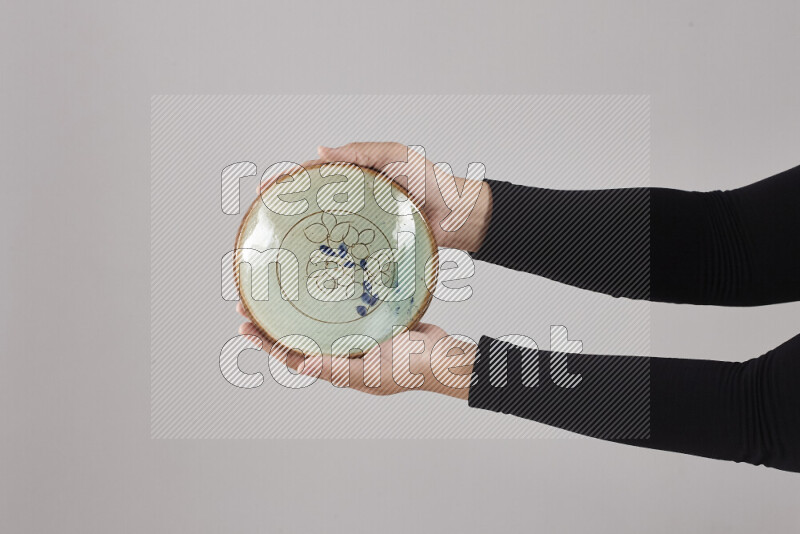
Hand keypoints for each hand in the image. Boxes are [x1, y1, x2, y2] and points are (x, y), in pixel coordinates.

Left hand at [236, 302, 474, 399]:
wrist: (443, 354)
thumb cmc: (410, 368)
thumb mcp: (373, 374)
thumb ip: (338, 370)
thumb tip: (301, 366)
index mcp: (338, 367)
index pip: (293, 355)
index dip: (267, 343)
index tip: (244, 327)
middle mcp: (342, 350)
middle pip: (298, 335)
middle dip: (271, 321)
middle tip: (246, 300)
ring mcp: (356, 332)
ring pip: (316, 318)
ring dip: (293, 306)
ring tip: (273, 288)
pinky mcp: (370, 316)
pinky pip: (341, 305)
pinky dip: (325, 294)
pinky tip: (316, 279)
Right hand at [260, 142, 492, 251]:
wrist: (460, 216)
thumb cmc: (433, 182)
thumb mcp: (397, 156)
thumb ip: (362, 152)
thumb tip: (320, 151)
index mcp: (357, 178)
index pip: (315, 176)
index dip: (287, 181)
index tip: (264, 189)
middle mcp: (356, 203)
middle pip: (314, 206)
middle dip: (286, 212)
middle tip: (262, 221)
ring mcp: (364, 227)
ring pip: (328, 233)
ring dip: (303, 239)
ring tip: (278, 247)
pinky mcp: (375, 249)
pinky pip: (349, 254)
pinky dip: (330, 260)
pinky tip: (314, 269)